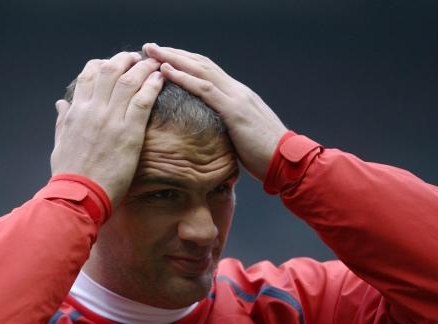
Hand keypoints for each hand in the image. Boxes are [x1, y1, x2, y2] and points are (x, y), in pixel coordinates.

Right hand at [51, 52, 163, 204]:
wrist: (78, 194)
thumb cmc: (69, 173)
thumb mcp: (60, 142)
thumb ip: (63, 120)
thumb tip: (61, 103)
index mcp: (77, 111)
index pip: (89, 75)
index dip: (102, 64)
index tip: (112, 63)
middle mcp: (93, 110)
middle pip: (110, 71)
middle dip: (124, 60)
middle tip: (136, 58)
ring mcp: (111, 120)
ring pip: (129, 81)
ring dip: (143, 68)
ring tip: (153, 64)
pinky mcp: (129, 133)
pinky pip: (143, 100)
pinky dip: (152, 85)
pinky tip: (160, 79)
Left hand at [143, 43, 286, 180]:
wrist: (287, 162)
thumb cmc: (264, 156)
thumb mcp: (240, 137)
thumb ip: (226, 128)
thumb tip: (210, 134)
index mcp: (237, 96)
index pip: (207, 71)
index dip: (184, 62)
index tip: (163, 58)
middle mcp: (236, 90)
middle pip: (200, 64)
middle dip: (174, 54)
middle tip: (150, 46)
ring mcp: (236, 97)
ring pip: (200, 69)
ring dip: (173, 59)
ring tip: (152, 51)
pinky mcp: (234, 110)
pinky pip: (204, 89)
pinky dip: (183, 77)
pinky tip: (165, 71)